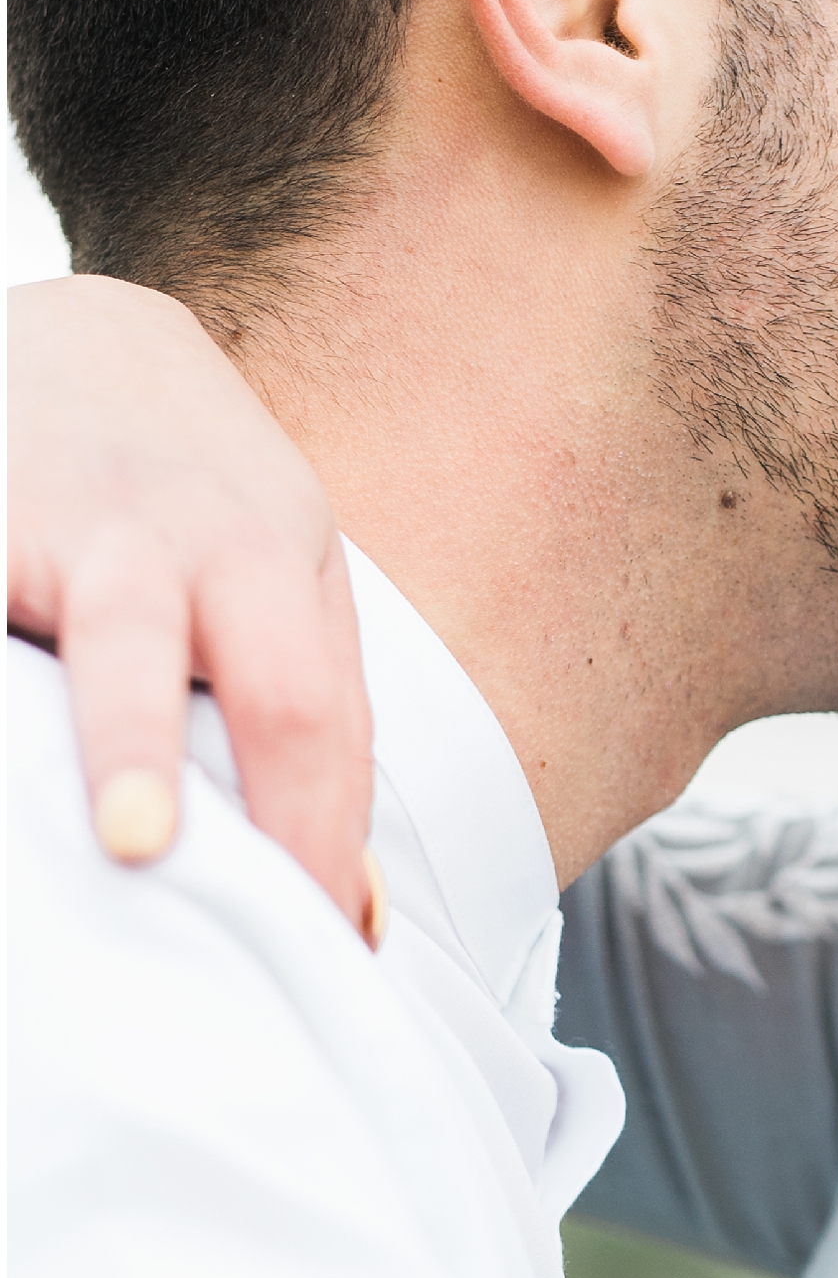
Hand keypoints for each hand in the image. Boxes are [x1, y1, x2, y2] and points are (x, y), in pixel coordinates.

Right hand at [8, 279, 374, 928]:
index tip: (317, 937)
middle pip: (188, 651)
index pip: (315, 715)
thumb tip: (360, 910)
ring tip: (86, 804)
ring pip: (75, 624)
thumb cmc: (204, 502)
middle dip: (168, 754)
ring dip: (76, 719)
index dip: (317, 831)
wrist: (93, 340)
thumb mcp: (293, 583)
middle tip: (148, 854)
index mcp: (274, 565)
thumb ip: (321, 727)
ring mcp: (60, 519)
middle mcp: (174, 540)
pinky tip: (2, 725)